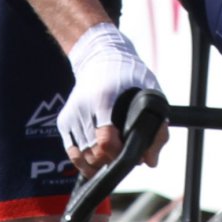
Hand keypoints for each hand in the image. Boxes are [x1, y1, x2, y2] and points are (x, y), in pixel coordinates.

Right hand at [56, 24, 164, 168]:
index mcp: (104, 99)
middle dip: (110, 161)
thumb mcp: (151, 95)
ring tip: (112, 159)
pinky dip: (83, 162)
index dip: (118, 154)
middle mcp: (83, 108)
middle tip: (124, 156)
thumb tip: (150, 161)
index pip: (105, 140)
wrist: (99, 56)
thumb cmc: (129, 75)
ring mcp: (72, 115)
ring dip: (97, 164)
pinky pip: (71, 152)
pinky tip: (96, 163)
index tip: (130, 154)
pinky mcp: (64, 120)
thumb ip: (156, 129)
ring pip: (81, 156)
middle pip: (93, 153)